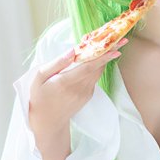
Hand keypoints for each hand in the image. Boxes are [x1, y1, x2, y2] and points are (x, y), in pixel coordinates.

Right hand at [29, 40, 126, 159]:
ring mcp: (85, 93)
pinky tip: (95, 57)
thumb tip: (73, 50)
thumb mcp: (40, 78)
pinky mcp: (88, 96)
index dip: (103, 56)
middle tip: (119, 38)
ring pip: (98, 72)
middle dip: (109, 52)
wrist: (48, 122)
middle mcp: (79, 89)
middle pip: (98, 67)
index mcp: (66, 82)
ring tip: (110, 43)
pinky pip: (94, 78)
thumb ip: (57, 63)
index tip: (116, 48)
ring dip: (104, 58)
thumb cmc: (40, 97)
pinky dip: (96, 66)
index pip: (88, 67)